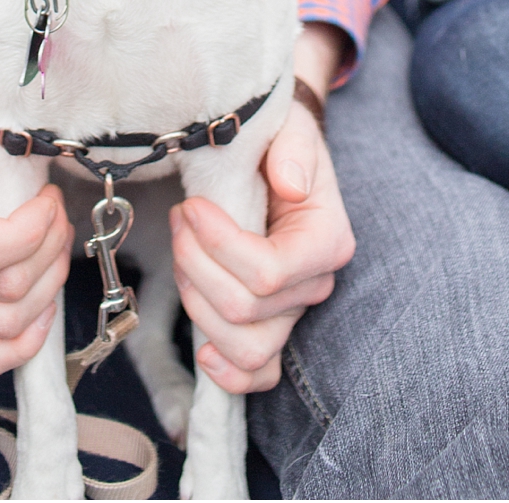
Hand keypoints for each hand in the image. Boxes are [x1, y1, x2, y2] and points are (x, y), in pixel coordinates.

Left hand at [170, 80, 354, 393]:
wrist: (279, 160)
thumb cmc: (282, 146)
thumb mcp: (293, 131)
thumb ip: (295, 149)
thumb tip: (290, 183)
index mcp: (328, 240)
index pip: (269, 272)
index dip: (218, 247)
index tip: (191, 207)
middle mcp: (316, 283)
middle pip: (245, 309)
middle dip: (195, 266)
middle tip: (179, 220)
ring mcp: (293, 312)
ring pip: (246, 348)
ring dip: (197, 305)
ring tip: (183, 258)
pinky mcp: (271, 327)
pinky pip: (258, 376)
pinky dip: (228, 375)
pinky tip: (202, 351)